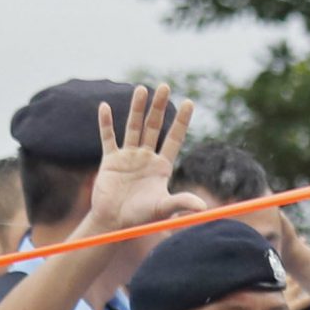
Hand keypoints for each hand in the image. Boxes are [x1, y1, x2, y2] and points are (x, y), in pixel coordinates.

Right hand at [85, 85, 207, 234]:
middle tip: (165, 86)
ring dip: (137, 108)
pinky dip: (106, 123)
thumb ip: (181, 203)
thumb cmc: (141, 218)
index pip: (174, 138)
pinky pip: (108, 138)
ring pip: (133, 127)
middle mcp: (146, 157)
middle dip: (159, 107)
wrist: (115, 223)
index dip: (181, 121)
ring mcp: (128, 157)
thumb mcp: (163, 208)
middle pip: (154, 127)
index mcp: (162, 166)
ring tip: (142, 89)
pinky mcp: (110, 160)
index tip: (189, 102)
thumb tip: (204, 207)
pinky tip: (105, 107)